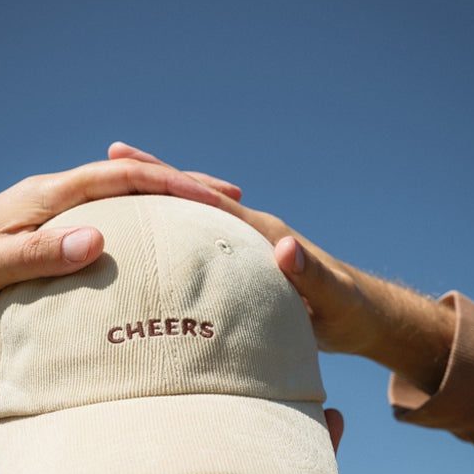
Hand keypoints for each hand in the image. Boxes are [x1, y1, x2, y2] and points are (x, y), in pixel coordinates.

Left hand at [0, 157, 221, 334]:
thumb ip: (40, 253)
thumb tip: (98, 240)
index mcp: (45, 196)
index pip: (120, 179)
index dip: (170, 183)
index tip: (214, 197)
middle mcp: (53, 198)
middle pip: (130, 181)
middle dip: (182, 185)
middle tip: (231, 197)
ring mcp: (52, 215)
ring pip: (123, 200)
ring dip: (167, 202)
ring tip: (209, 215)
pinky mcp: (49, 236)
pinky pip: (109, 222)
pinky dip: (142, 224)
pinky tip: (158, 243)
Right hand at [109, 143, 454, 394]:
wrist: (363, 317)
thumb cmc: (349, 310)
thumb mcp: (332, 297)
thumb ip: (309, 274)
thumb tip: (284, 246)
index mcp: (263, 232)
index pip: (206, 200)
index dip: (166, 181)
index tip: (125, 161)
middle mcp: (251, 231)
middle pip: (192, 198)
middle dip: (153, 178)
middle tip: (109, 155)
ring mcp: (244, 248)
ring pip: (192, 219)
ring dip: (157, 204)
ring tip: (114, 197)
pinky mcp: (243, 268)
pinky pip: (200, 246)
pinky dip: (173, 237)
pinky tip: (149, 245)